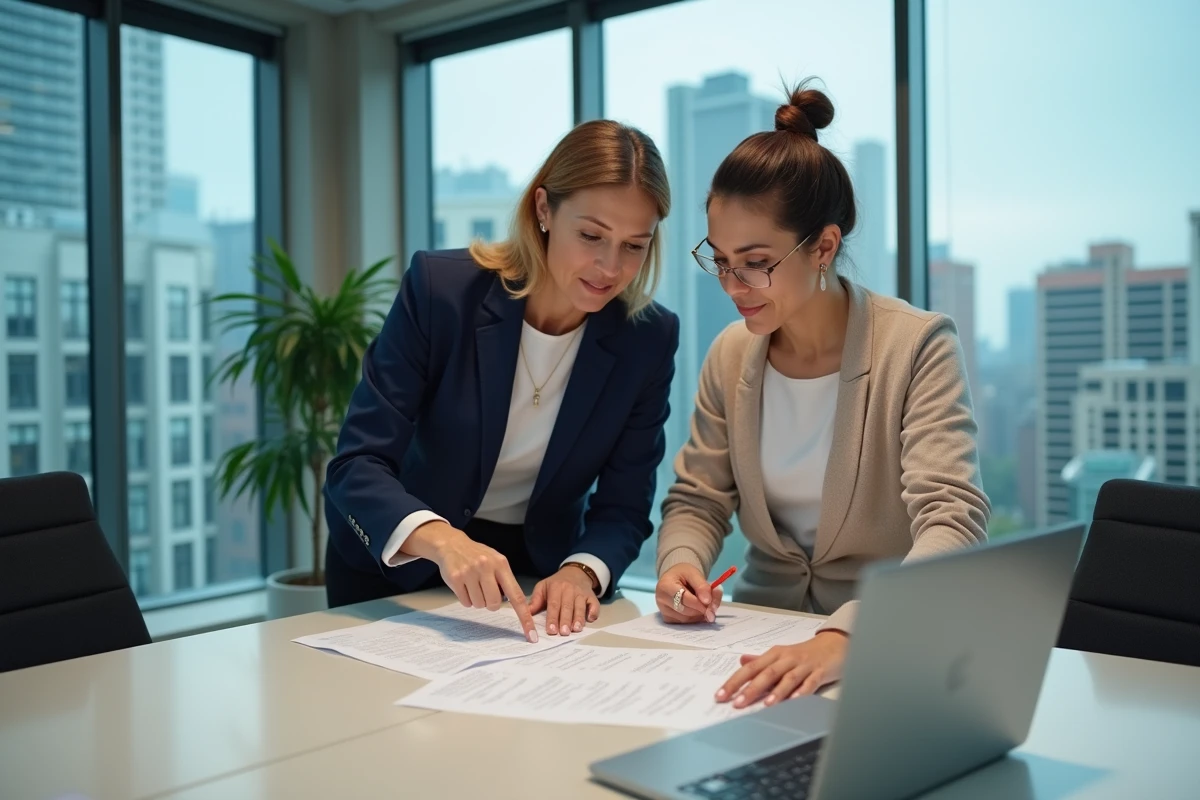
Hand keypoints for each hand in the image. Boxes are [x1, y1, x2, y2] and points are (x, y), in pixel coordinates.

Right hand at [402, 521, 537, 642]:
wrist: (452, 544)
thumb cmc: (478, 556)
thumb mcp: (497, 561)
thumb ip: (506, 580)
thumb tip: (515, 604)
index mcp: (501, 564)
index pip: (517, 595)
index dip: (524, 617)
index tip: (531, 634)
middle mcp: (486, 567)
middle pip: (494, 604)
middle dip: (491, 603)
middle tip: (486, 591)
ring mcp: (470, 572)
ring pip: (479, 605)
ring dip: (478, 600)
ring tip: (474, 585)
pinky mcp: (456, 579)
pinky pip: (465, 602)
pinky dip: (466, 599)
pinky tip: (464, 585)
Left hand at [530, 566, 599, 635]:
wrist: (575, 573)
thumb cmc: (556, 584)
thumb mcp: (543, 587)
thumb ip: (535, 600)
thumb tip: (526, 614)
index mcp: (556, 587)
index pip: (554, 604)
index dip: (552, 618)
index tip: (551, 630)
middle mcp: (570, 589)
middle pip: (567, 607)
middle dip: (565, 620)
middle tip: (563, 633)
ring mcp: (582, 593)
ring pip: (580, 607)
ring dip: (579, 618)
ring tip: (576, 629)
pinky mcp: (592, 596)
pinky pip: (594, 604)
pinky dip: (594, 611)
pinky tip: (590, 619)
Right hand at [656, 563, 722, 623]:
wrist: (674, 577)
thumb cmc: (684, 574)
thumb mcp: (694, 573)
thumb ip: (703, 586)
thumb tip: (707, 601)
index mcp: (665, 585)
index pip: (685, 599)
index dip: (700, 603)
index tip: (710, 603)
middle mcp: (661, 600)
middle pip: (685, 611)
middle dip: (701, 609)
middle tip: (711, 605)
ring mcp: (663, 611)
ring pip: (686, 619)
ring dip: (699, 615)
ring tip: (704, 605)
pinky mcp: (667, 619)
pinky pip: (684, 623)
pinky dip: (694, 619)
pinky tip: (697, 611)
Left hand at [716, 631, 848, 707]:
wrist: (835, 644)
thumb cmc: (804, 653)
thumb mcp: (780, 655)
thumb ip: (761, 661)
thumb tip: (741, 662)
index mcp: (774, 655)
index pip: (750, 669)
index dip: (734, 681)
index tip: (720, 695)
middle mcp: (787, 658)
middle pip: (766, 673)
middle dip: (750, 689)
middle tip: (736, 704)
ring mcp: (804, 665)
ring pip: (787, 678)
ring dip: (776, 692)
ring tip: (765, 705)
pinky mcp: (820, 671)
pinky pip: (811, 682)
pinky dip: (803, 691)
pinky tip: (796, 701)